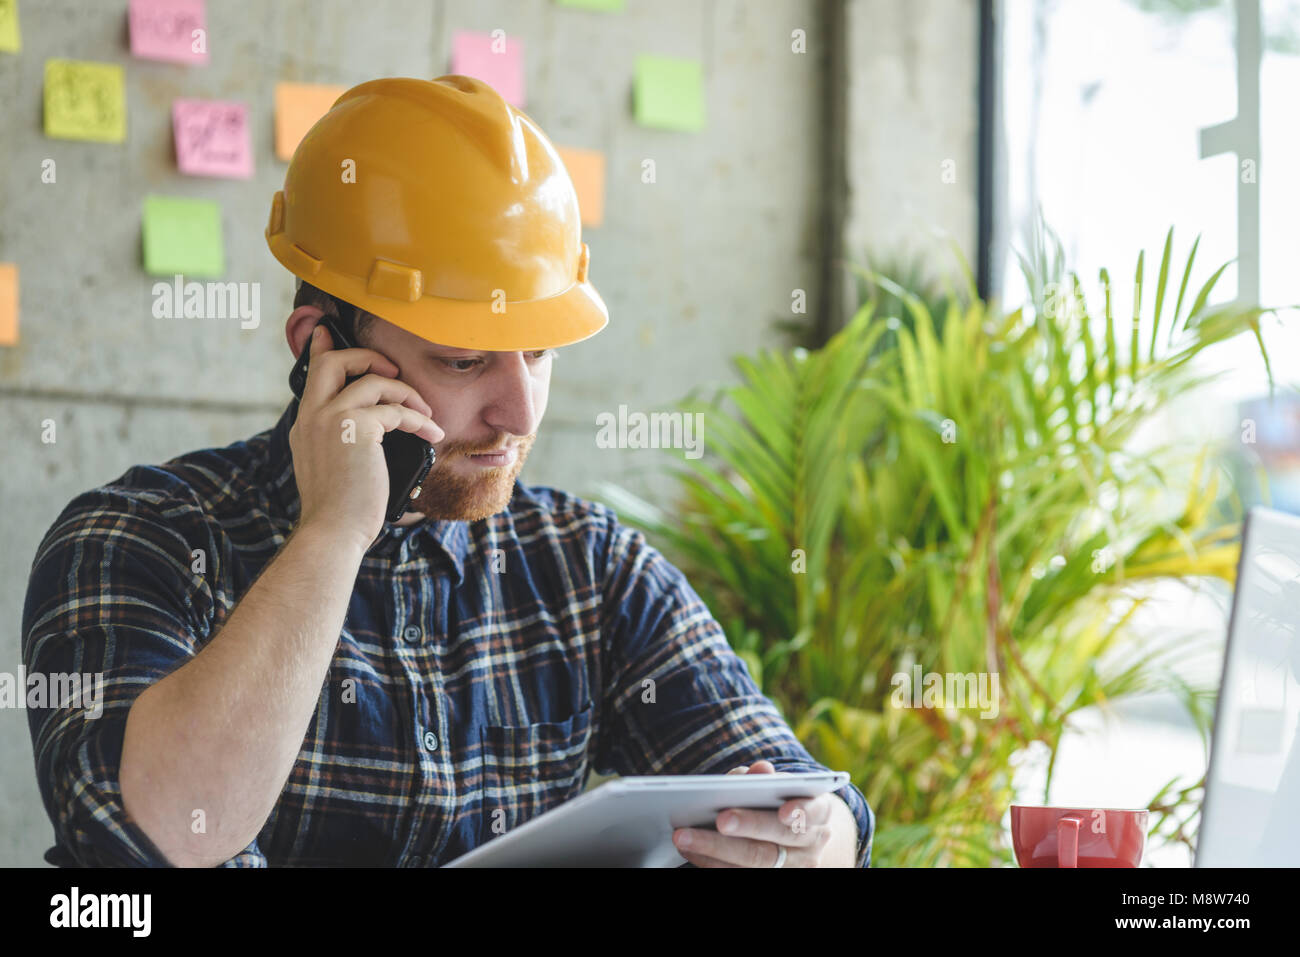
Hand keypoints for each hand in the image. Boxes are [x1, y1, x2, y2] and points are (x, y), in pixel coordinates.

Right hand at [289, 324, 443, 550]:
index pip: (312, 373)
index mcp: (306, 423)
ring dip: (407, 393)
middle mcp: (313, 415)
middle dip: (368, 358)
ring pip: (373, 381)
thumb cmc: (341, 509)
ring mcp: (331, 418)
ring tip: (425, 413)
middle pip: (335, 361)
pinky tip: (433, 433)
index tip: (328, 331)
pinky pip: (397, 410)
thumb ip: (339, 438)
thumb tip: (371, 427)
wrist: (334, 530)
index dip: (323, 348)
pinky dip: (420, 420)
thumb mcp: (331, 466)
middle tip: (393, 373)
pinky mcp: (357, 427)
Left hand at [672, 760, 857, 867]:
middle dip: (749, 827)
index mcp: (819, 812)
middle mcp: (811, 843)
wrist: (799, 837)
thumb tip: (761, 770)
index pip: (815, 811)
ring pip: (757, 862)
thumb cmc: (780, 801)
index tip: (783, 812)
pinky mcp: (772, 879)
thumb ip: (762, 777)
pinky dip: (711, 862)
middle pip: (778, 838)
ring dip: (717, 849)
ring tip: (686, 836)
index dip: (800, 812)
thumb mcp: (778, 786)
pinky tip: (690, 850)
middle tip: (720, 819)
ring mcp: (794, 867)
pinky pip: (739, 875)